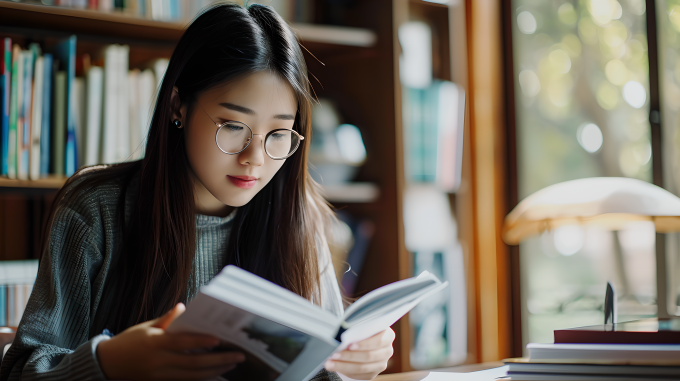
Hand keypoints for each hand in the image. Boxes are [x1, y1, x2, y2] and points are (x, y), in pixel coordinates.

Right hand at [96, 303, 244, 380]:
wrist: (107, 364)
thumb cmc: (129, 341)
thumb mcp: (146, 326)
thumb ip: (168, 319)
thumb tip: (185, 306)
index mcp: (155, 343)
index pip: (182, 343)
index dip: (201, 341)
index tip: (219, 340)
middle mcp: (159, 362)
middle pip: (193, 363)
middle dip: (218, 360)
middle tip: (238, 355)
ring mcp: (160, 376)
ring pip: (193, 376)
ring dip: (215, 371)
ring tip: (232, 364)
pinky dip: (203, 377)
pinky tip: (216, 372)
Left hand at [324, 328, 395, 379]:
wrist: (363, 338)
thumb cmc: (362, 328)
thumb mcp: (363, 324)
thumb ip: (358, 327)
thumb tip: (343, 334)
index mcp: (388, 336)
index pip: (378, 341)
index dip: (364, 344)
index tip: (350, 345)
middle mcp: (387, 351)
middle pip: (369, 356)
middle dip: (349, 356)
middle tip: (334, 355)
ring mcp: (381, 364)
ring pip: (363, 368)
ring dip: (344, 366)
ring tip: (330, 363)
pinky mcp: (373, 373)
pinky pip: (360, 375)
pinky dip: (346, 371)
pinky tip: (336, 367)